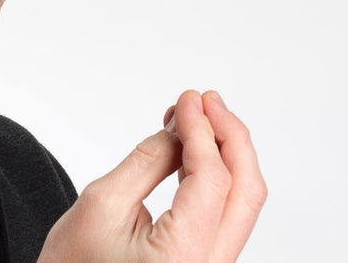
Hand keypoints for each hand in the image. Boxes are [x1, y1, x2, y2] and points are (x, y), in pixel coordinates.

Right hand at [38, 90, 265, 262]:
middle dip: (229, 136)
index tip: (188, 100)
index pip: (213, 179)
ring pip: (243, 202)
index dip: (202, 130)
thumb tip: (182, 128)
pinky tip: (197, 150)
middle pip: (245, 190)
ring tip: (199, 118)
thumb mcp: (102, 204)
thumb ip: (149, 160)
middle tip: (204, 101)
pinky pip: (228, 213)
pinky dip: (218, 176)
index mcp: (182, 259)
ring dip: (226, 153)